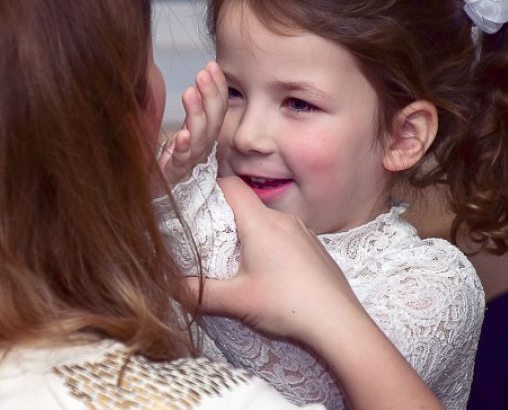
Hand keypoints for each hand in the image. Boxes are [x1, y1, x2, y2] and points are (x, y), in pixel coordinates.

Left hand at [159, 61, 226, 185]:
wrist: (154, 186)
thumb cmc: (170, 153)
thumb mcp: (185, 125)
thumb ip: (193, 104)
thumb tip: (201, 74)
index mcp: (205, 132)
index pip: (217, 107)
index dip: (218, 87)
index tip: (212, 65)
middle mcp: (202, 146)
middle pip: (213, 120)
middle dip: (210, 95)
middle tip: (202, 73)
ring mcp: (190, 160)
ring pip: (200, 137)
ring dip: (197, 113)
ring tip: (190, 93)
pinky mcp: (174, 172)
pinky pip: (182, 159)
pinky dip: (184, 146)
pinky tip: (182, 134)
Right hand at [186, 177, 443, 409]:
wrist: (340, 323)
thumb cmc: (288, 305)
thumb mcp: (235, 301)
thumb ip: (196, 291)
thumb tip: (166, 285)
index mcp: (261, 222)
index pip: (229, 185)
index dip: (208, 189)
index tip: (193, 205)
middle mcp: (283, 219)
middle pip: (246, 203)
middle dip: (223, 216)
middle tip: (206, 237)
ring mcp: (302, 232)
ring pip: (265, 220)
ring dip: (247, 231)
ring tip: (234, 258)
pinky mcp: (314, 247)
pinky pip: (283, 234)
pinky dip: (267, 243)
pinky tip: (266, 271)